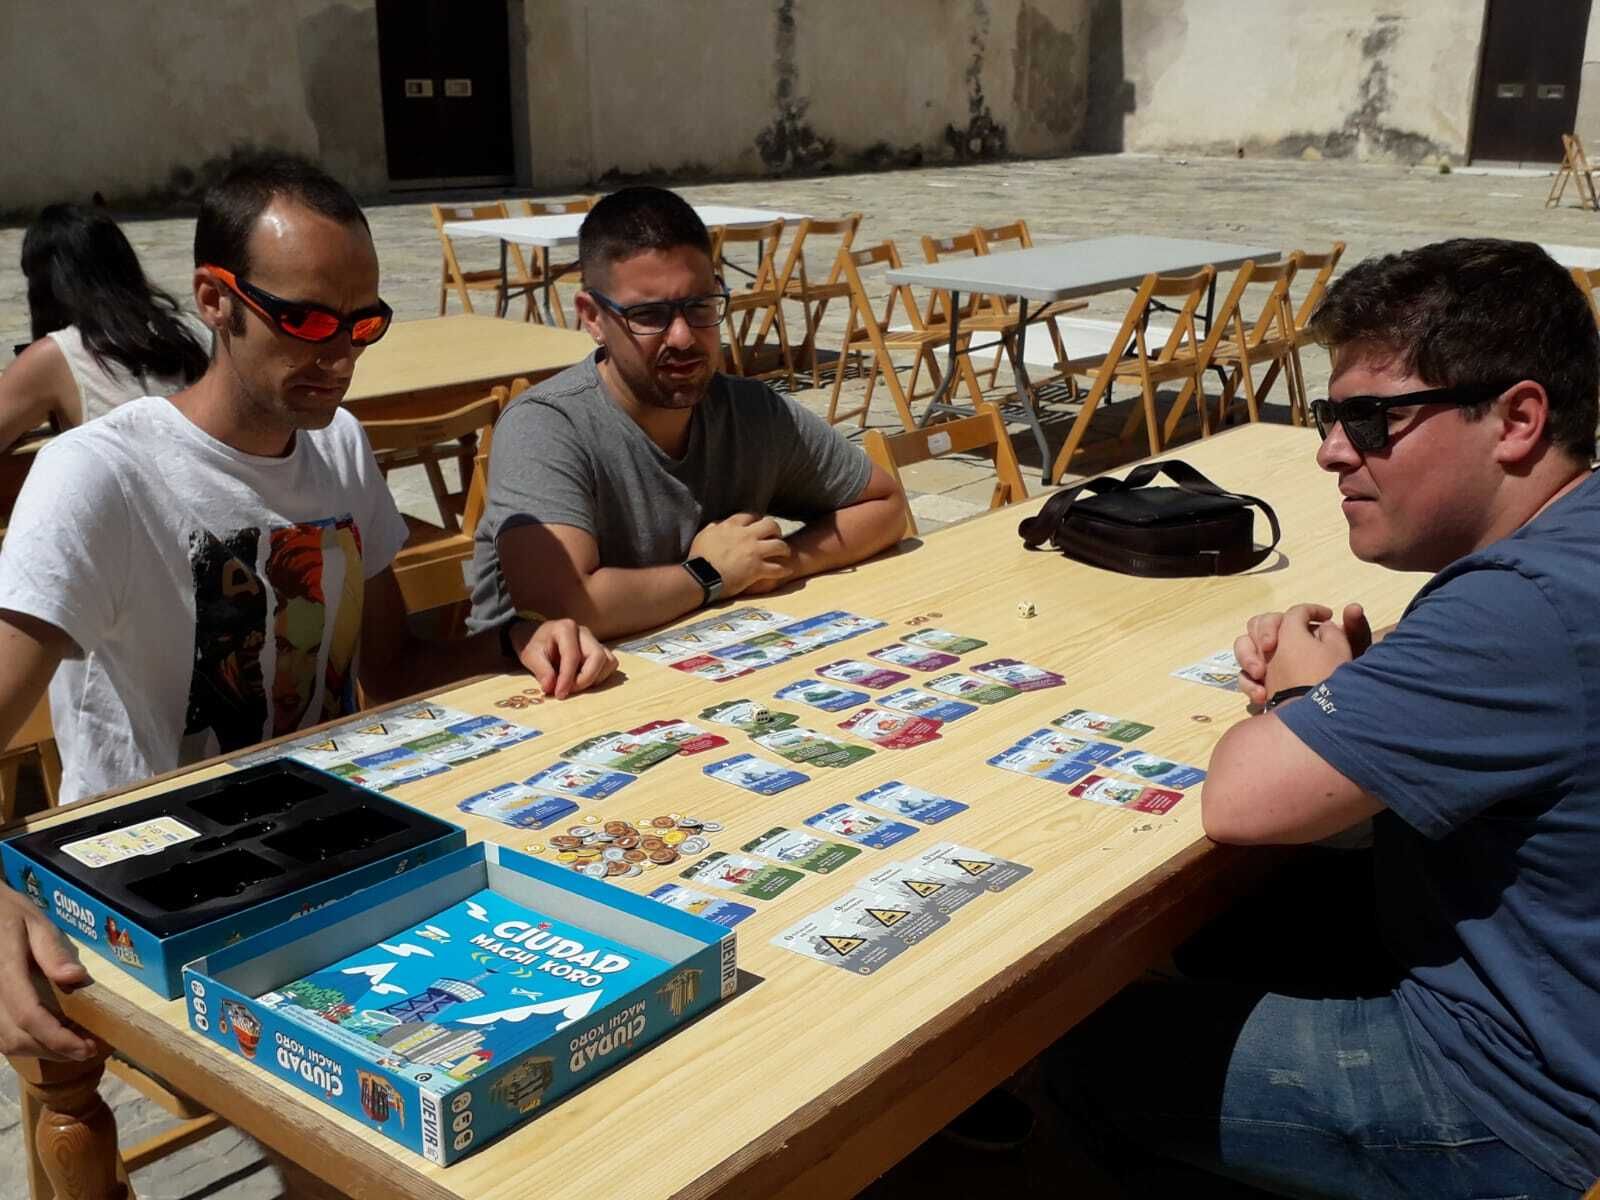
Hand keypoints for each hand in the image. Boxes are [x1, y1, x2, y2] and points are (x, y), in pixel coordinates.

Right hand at [0, 886, 100, 1060]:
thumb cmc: (8, 914)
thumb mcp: (34, 921)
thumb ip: (52, 951)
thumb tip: (76, 978)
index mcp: (4, 970)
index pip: (28, 1014)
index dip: (56, 1038)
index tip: (87, 1047)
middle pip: (15, 1037)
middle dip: (52, 1050)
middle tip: (86, 1049)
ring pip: (4, 1043)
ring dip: (39, 1051)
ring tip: (71, 1046)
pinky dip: (23, 1043)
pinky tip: (47, 1037)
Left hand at [510, 619, 616, 698]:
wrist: (539, 638)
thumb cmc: (535, 645)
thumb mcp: (530, 656)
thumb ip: (541, 670)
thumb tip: (550, 687)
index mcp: (565, 628)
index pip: (572, 656)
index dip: (567, 678)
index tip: (560, 694)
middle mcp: (584, 632)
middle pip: (598, 656)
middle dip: (586, 678)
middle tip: (569, 690)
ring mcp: (594, 641)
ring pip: (608, 661)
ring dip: (595, 678)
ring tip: (575, 685)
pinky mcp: (600, 650)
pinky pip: (610, 664)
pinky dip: (600, 676)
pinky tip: (583, 680)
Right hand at [689, 514, 790, 596]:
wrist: (700, 577)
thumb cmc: (698, 558)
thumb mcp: (704, 535)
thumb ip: (715, 527)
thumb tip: (720, 524)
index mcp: (732, 526)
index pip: (751, 516)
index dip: (757, 519)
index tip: (758, 524)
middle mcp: (746, 536)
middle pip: (771, 525)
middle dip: (776, 530)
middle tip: (776, 537)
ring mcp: (754, 552)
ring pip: (779, 545)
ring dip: (784, 549)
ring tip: (784, 553)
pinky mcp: (757, 569)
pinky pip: (778, 568)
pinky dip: (784, 569)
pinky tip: (786, 570)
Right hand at [1235, 603, 1369, 706]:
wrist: (1330, 718)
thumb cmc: (1342, 682)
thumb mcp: (1355, 657)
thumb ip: (1355, 629)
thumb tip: (1353, 607)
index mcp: (1303, 632)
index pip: (1282, 616)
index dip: (1287, 618)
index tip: (1286, 637)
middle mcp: (1281, 645)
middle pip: (1256, 626)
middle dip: (1260, 634)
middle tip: (1269, 648)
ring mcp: (1267, 666)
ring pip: (1244, 650)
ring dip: (1248, 658)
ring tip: (1260, 673)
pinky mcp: (1260, 687)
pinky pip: (1244, 679)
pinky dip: (1249, 685)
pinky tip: (1261, 695)